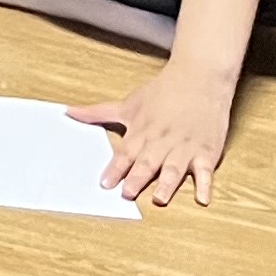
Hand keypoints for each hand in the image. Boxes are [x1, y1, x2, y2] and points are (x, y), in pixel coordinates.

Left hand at [73, 59, 237, 206]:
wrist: (200, 77)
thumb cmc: (163, 91)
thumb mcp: (129, 102)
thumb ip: (98, 113)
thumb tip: (67, 111)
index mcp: (143, 131)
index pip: (126, 153)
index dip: (115, 169)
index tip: (105, 184)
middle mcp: (162, 140)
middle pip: (149, 162)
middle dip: (138, 178)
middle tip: (127, 193)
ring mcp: (186, 146)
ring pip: (175, 167)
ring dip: (167, 183)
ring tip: (159, 198)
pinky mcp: (207, 151)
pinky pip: (207, 170)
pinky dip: (205, 184)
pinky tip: (202, 199)